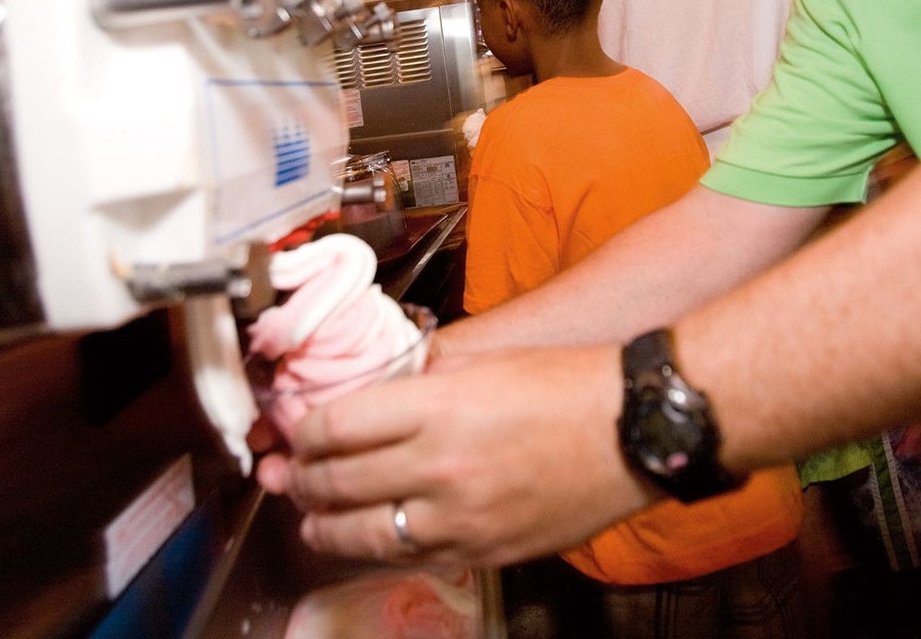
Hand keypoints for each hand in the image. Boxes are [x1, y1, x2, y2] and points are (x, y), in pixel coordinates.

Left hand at [255, 343, 660, 566]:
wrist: (635, 430)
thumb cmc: (568, 383)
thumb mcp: (483, 361)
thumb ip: (420, 380)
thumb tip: (369, 392)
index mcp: (436, 408)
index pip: (334, 426)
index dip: (300, 431)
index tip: (292, 430)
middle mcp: (440, 466)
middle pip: (335, 482)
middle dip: (299, 479)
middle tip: (285, 473)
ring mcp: (461, 517)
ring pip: (362, 534)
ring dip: (324, 524)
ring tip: (309, 515)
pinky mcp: (483, 551)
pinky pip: (410, 558)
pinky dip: (376, 548)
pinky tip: (366, 538)